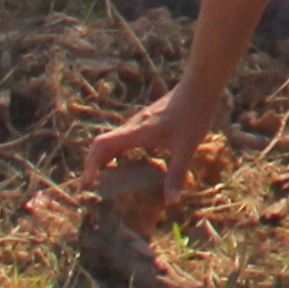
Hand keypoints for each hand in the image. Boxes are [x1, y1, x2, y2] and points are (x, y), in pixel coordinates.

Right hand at [92, 87, 218, 190]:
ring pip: (111, 143)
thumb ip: (176, 174)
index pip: (101, 145)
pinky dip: (117, 154)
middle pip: (101, 146)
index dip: (90, 164)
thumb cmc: (193, 114)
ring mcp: (137, 123)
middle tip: (91, 192)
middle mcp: (131, 127)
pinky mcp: (145, 122)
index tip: (88, 185)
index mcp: (136, 132)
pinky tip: (128, 168)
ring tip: (104, 184)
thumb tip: (171, 202)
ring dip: (104, 161)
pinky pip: (122, 140)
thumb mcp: (186, 147)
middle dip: (93, 168)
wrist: (200, 85)